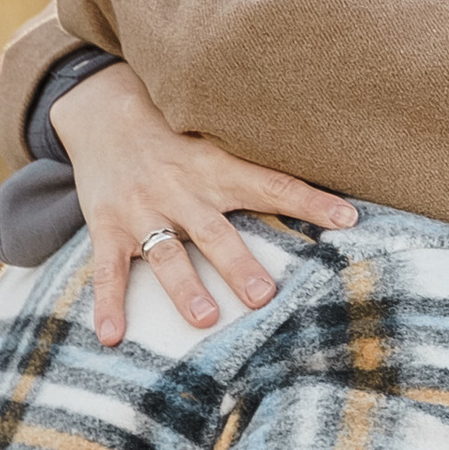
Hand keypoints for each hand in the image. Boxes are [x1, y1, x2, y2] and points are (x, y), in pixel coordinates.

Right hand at [50, 60, 358, 347]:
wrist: (100, 113)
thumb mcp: (213, 143)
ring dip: (185, 287)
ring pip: (166, 253)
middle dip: (239, 263)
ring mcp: (141, 211)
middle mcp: (180, 190)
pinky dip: (108, 304)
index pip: (271, 184)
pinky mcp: (107, 228)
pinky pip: (108, 271)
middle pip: (215, 231)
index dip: (310, 200)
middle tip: (264, 295)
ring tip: (206, 317)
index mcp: (215, 169)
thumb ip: (255, 166)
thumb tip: (326, 176)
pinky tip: (111, 336)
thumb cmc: (173, 139)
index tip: (348, 219)